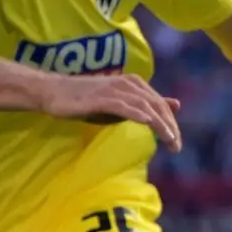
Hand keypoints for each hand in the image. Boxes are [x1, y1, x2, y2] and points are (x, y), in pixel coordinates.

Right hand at [41, 74, 181, 151]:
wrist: (55, 92)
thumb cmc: (87, 101)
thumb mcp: (120, 104)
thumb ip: (145, 105)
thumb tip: (176, 105)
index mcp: (135, 84)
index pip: (160, 104)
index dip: (171, 123)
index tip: (176, 143)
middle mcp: (129, 84)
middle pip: (156, 106)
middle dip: (169, 127)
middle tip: (176, 147)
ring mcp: (115, 90)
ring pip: (145, 107)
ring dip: (160, 124)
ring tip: (169, 141)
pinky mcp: (102, 98)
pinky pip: (124, 106)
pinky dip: (137, 113)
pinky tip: (148, 123)